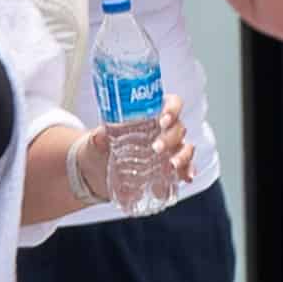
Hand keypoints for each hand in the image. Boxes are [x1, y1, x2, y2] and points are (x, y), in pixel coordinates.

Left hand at [76, 108, 192, 210]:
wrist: (95, 173)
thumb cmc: (99, 148)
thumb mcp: (96, 141)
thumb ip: (99, 137)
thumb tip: (101, 136)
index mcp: (149, 114)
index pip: (170, 104)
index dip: (172, 109)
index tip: (164, 120)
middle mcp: (162, 130)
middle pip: (178, 127)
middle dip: (170, 138)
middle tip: (157, 148)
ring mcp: (167, 149)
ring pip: (184, 147)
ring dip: (182, 155)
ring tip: (172, 166)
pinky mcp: (167, 168)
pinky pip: (184, 167)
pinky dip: (187, 171)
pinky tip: (186, 177)